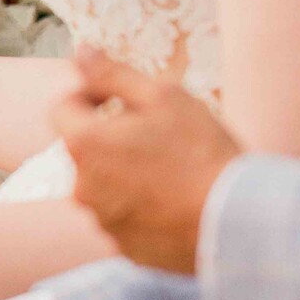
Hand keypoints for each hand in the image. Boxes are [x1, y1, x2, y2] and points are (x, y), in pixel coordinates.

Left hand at [52, 47, 243, 274]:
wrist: (237, 220)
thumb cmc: (200, 151)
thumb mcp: (161, 97)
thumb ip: (112, 73)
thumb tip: (80, 50)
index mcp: (85, 145)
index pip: (62, 108)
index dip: (89, 95)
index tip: (119, 99)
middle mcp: (83, 187)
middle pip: (85, 150)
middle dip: (111, 137)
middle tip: (158, 135)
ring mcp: (103, 222)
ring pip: (105, 185)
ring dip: (126, 173)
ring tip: (172, 171)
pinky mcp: (126, 249)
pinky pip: (125, 218)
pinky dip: (142, 207)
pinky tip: (176, 201)